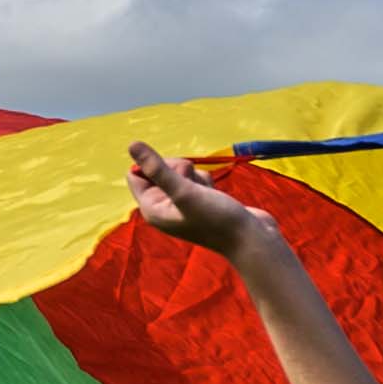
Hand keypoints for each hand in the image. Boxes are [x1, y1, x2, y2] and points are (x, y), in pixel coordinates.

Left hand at [124, 142, 265, 258]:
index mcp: (152, 209)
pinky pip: (194, 179)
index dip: (153, 166)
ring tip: (207, 191)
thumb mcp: (184, 191)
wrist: (250, 239)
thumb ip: (158, 169)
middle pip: (158, 170)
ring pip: (179, 172)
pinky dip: (204, 180)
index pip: (136, 175)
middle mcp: (163, 208)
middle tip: (191, 181)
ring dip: (194, 175)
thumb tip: (132, 145)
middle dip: (177, 168)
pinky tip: (214, 193)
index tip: (173, 173)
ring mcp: (181, 205)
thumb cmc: (217, 218)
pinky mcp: (199, 201)